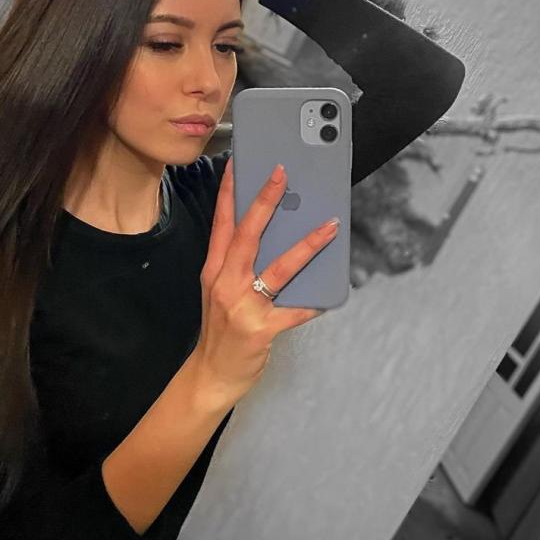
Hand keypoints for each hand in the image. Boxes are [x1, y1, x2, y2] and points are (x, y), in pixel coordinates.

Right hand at [193, 157, 338, 406]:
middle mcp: (226, 284)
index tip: (238, 164)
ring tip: (329, 226)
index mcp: (214, 271)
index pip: (221, 224)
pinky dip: (312, 304)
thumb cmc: (220, 331)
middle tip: (281, 175)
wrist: (210, 375)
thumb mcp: (220, 292)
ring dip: (306, 245)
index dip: (228, 192)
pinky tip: (328, 298)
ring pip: (278, 268)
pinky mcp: (260, 329)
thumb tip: (273, 237)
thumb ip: (239, 266)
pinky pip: (294, 312)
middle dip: (265, 202)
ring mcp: (242, 306)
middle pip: (248, 235)